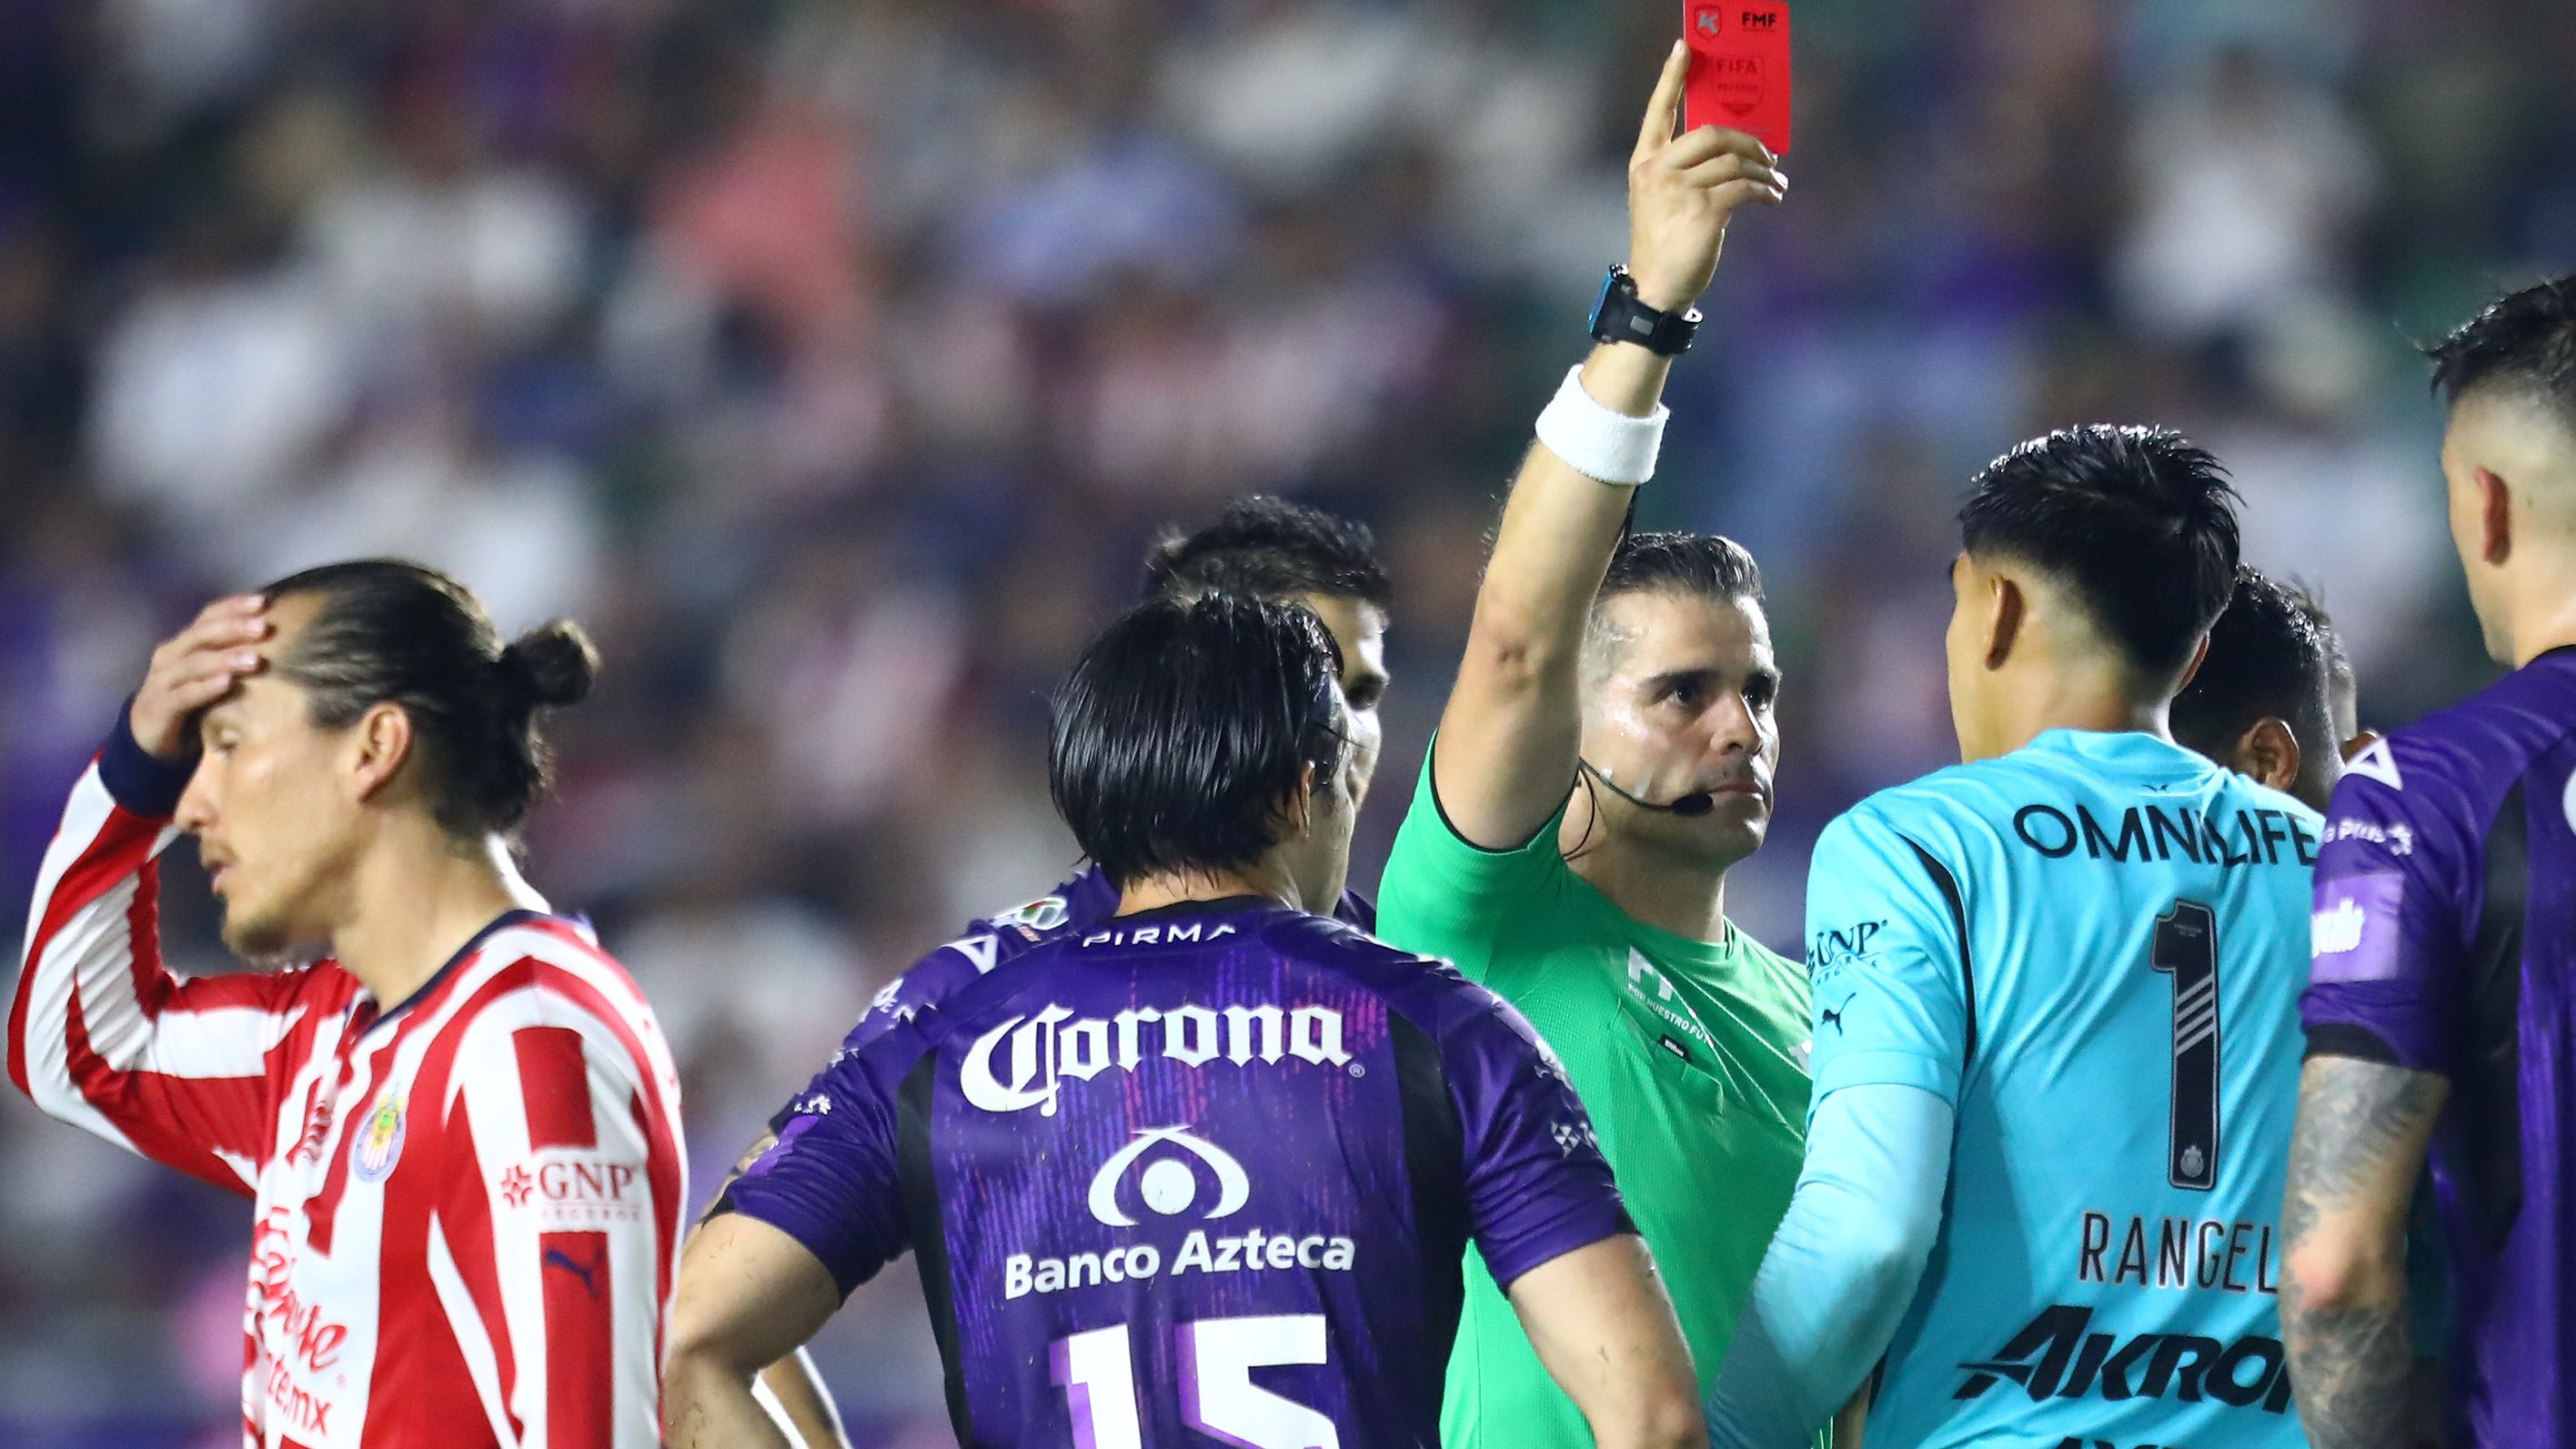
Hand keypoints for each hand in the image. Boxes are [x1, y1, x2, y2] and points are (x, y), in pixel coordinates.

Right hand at [132, 595, 269, 760]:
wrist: (149, 736)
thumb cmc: (191, 701)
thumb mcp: (211, 675)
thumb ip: (233, 659)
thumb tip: (280, 643)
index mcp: (185, 644)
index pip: (208, 616)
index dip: (233, 607)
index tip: (264, 601)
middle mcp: (171, 656)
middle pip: (201, 634)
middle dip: (233, 628)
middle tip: (263, 627)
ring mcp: (162, 681)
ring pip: (193, 663)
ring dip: (225, 659)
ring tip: (254, 660)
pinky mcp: (159, 708)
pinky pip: (184, 695)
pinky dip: (206, 687)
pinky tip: (227, 683)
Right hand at [1627, 40, 1786, 312]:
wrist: (1658, 288)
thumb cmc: (1665, 242)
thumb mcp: (1663, 199)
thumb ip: (1686, 170)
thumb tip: (1733, 152)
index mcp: (1645, 163)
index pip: (1658, 111)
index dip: (1672, 77)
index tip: (1685, 47)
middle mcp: (1658, 170)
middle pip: (1712, 132)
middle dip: (1748, 142)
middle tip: (1767, 156)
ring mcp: (1680, 190)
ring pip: (1735, 162)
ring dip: (1764, 171)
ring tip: (1776, 183)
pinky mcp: (1704, 210)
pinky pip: (1745, 187)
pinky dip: (1766, 191)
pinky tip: (1773, 197)